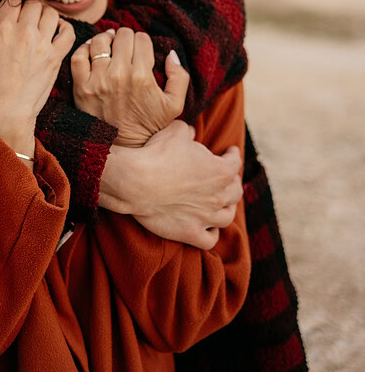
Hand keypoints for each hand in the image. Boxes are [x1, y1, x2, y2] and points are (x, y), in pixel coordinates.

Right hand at [0, 0, 74, 155]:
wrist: (5, 113)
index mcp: (3, 28)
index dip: (10, 3)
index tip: (9, 12)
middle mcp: (25, 32)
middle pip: (33, 3)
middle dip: (28, 7)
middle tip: (24, 18)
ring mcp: (42, 44)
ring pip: (51, 13)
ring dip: (45, 14)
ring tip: (39, 23)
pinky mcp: (55, 57)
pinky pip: (68, 33)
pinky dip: (65, 27)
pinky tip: (57, 30)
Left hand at [71, 28, 189, 145]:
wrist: (122, 147)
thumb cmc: (148, 124)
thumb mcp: (174, 105)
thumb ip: (179, 77)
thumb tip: (171, 53)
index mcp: (143, 76)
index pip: (141, 38)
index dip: (142, 41)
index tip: (140, 49)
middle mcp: (120, 75)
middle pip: (122, 36)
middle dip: (126, 38)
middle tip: (125, 47)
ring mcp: (98, 80)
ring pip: (100, 41)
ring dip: (106, 39)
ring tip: (109, 44)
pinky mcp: (82, 87)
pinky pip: (78, 56)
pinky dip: (84, 48)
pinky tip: (92, 50)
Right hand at [98, 121, 242, 249]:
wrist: (136, 181)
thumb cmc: (157, 153)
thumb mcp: (176, 131)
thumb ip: (188, 131)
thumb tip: (191, 132)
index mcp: (220, 171)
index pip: (234, 162)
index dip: (233, 154)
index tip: (230, 151)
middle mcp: (218, 196)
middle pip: (235, 191)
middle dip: (233, 182)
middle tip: (228, 178)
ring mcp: (206, 217)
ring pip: (227, 216)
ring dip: (226, 208)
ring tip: (222, 203)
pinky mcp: (191, 233)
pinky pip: (210, 239)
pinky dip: (212, 233)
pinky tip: (209, 228)